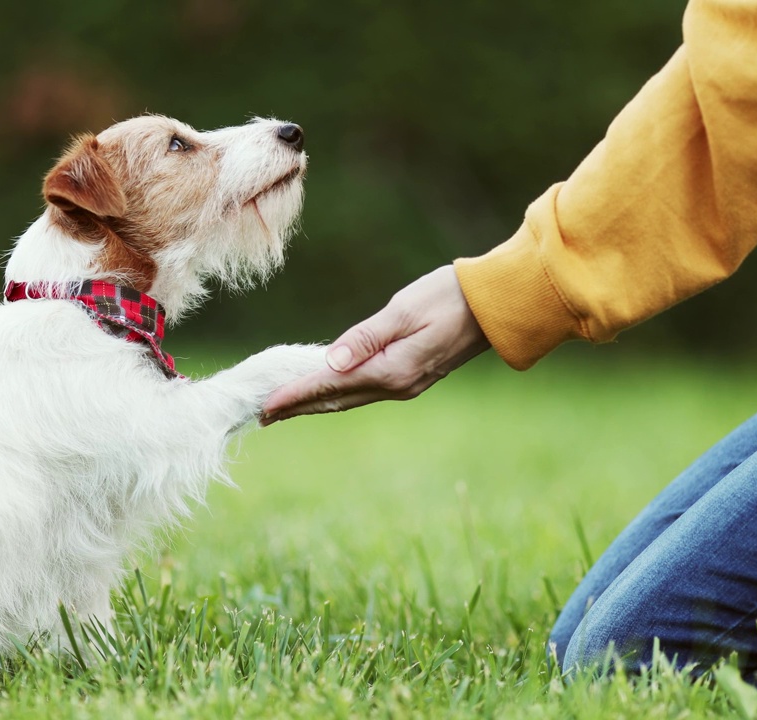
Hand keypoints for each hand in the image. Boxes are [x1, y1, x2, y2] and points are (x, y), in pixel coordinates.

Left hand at [261, 265, 489, 422]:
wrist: (494, 306)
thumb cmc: (449, 297)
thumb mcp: (403, 310)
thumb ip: (364, 337)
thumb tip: (329, 362)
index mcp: (391, 370)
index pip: (330, 385)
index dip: (295, 394)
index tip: (266, 404)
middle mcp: (396, 385)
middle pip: (335, 401)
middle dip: (298, 407)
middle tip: (263, 414)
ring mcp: (405, 385)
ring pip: (349, 400)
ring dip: (316, 404)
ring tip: (286, 407)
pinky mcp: (411, 378)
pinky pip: (364, 392)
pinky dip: (338, 395)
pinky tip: (325, 391)